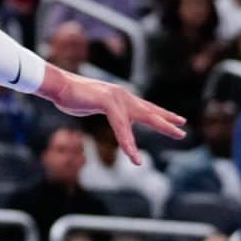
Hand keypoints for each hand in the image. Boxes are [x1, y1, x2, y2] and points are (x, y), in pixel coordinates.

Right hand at [40, 67, 184, 163]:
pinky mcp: (108, 103)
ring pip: (143, 117)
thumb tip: (99, 110)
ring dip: (161, 127)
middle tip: (183, 130)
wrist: (57, 85)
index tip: (177, 119)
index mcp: (119, 97)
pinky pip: (121, 126)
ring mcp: (117, 98)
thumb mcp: (89, 105)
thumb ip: (100, 108)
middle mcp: (123, 96)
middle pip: (150, 111)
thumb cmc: (68, 95)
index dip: (161, 114)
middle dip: (167, 121)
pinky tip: (132, 154)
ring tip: (175, 135)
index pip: (145, 106)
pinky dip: (127, 141)